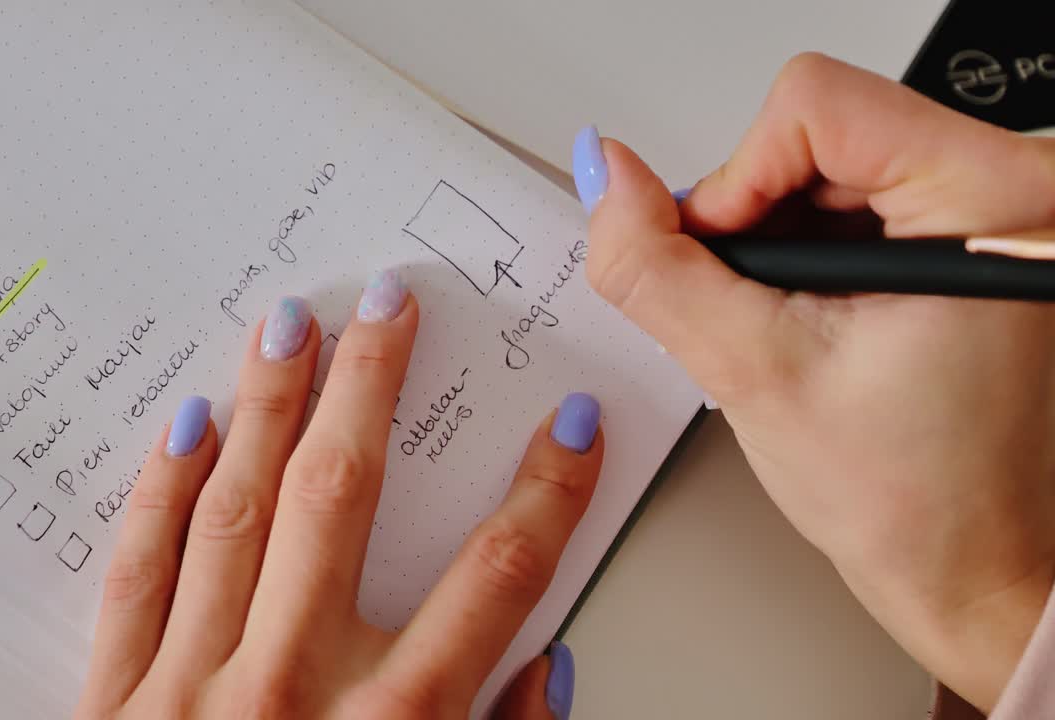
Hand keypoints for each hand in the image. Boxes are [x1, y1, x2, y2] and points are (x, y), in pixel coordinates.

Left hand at [75, 274, 602, 718]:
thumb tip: (547, 666)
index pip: (498, 578)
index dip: (547, 490)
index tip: (569, 423)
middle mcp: (291, 691)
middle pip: (344, 501)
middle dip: (372, 389)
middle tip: (389, 303)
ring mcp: (192, 691)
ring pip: (236, 513)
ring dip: (269, 409)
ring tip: (288, 327)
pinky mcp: (112, 706)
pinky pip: (136, 579)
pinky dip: (160, 496)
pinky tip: (183, 426)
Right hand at [573, 53, 1054, 711]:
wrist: (972, 565)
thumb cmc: (914, 501)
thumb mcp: (755, 375)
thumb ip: (658, 269)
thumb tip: (605, 180)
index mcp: (996, 207)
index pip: (816, 106)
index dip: (739, 181)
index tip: (729, 265)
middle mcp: (1015, 190)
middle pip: (821, 127)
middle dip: (754, 218)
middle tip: (760, 312)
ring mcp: (998, 211)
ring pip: (830, 156)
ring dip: (775, 237)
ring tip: (793, 327)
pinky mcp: (976, 231)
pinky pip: (859, 191)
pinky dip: (808, 246)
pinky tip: (816, 316)